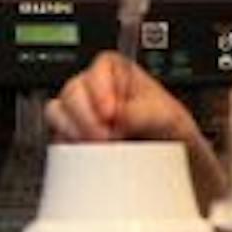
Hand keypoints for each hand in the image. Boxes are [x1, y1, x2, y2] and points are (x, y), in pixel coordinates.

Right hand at [46, 52, 225, 204]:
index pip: (102, 66)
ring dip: (74, 131)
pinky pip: (57, 137)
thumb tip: (121, 116)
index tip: (111, 114)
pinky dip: (69, 147)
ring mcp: (81, 112)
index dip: (102, 88)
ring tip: (98, 148)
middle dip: (86, 116)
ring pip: (57, 111)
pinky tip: (87, 156)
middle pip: (73, 89)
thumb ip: (146, 113)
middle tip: (105, 137)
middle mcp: (96, 89)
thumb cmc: (173, 133)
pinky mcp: (72, 136)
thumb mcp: (171, 118)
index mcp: (121, 73)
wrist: (174, 164)